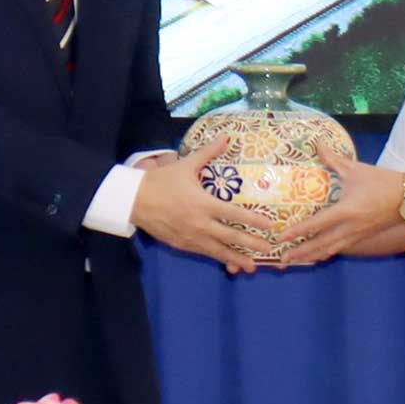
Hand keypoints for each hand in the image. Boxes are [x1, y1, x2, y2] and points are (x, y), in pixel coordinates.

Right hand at [128, 135, 258, 273]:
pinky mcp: (182, 245)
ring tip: (252, 267)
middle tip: (270, 250)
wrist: (134, 200)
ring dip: (237, 259)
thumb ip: (208, 152)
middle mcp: (200, 223)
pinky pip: (204, 254)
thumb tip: (226, 136)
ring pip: (218, 251)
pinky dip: (218, 258)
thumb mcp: (186, 165)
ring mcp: (191, 237)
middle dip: (252, 244)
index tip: (270, 225)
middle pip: (231, 237)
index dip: (253, 220)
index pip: (234, 214)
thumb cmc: (162, 181)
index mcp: (203, 203)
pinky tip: (228, 264)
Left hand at [280, 141, 402, 264]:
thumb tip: (317, 143)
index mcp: (348, 210)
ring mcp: (357, 235)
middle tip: (281, 261)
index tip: (281, 237)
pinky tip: (317, 256)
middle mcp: (351, 228)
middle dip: (300, 253)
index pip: (318, 224)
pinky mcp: (363, 238)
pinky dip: (326, 253)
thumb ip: (334, 159)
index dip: (298, 231)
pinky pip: (340, 248)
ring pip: (330, 250)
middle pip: (320, 244)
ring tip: (294, 262)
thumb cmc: (383, 182)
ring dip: (311, 256)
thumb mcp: (357, 169)